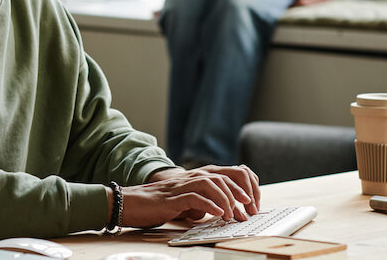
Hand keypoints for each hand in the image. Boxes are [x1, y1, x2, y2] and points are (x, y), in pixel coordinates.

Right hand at [118, 165, 260, 228]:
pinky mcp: (173, 197)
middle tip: (249, 211)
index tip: (254, 204)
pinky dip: (209, 205)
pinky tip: (218, 215)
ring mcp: (183, 185)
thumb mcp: (188, 200)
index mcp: (199, 176)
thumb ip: (204, 200)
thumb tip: (222, 210)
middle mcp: (193, 176)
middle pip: (225, 175)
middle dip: (242, 194)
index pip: (231, 172)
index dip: (247, 186)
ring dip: (227, 199)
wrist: (132, 202)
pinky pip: (195, 197)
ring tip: (234, 215)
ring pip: (212, 183)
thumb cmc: (160, 203)